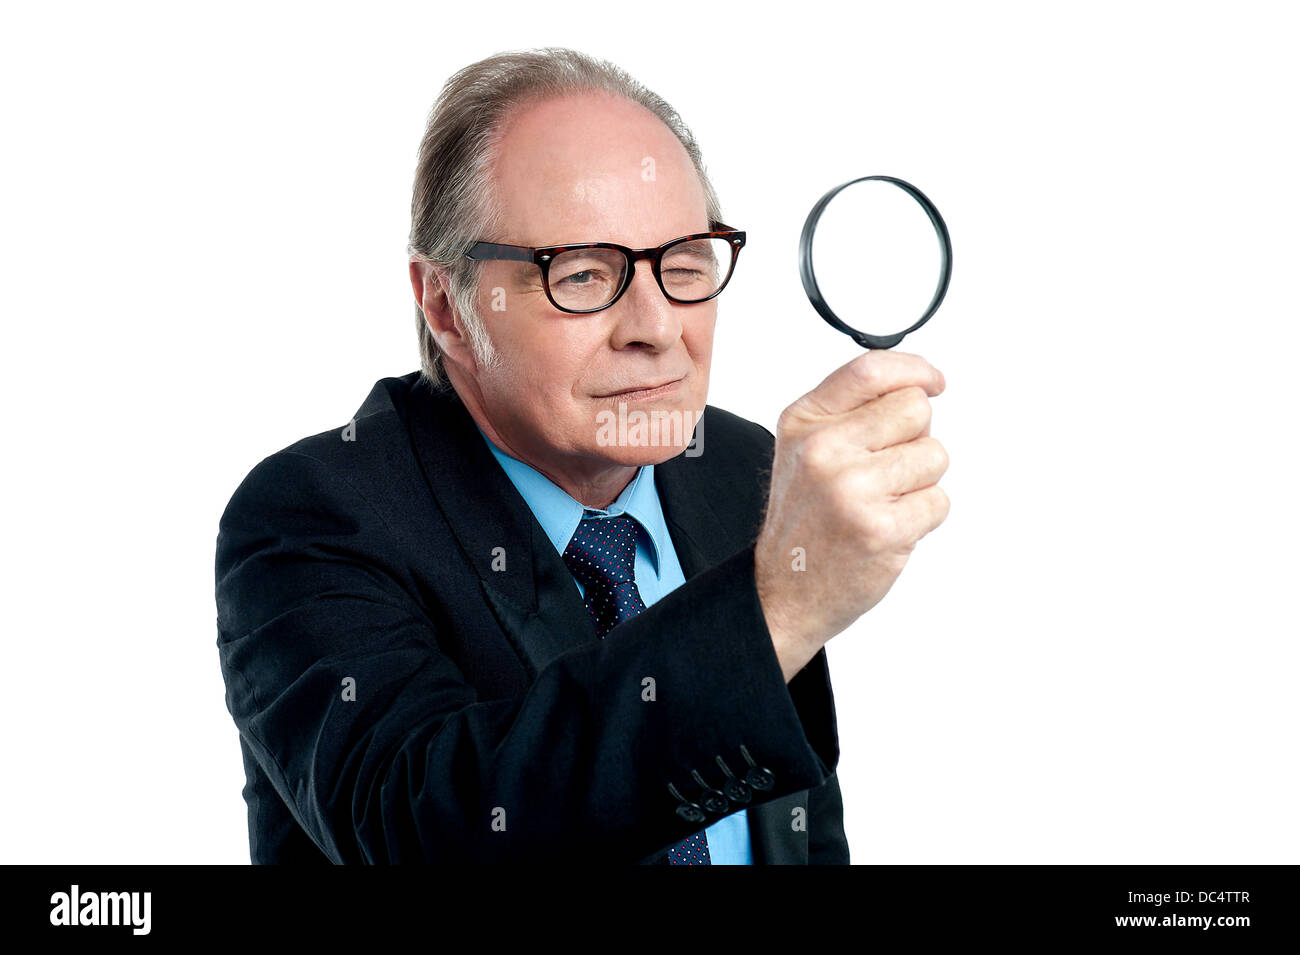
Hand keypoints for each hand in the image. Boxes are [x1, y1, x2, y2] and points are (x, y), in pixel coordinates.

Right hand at [755, 350, 949, 681]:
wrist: (785, 590)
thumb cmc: (804, 520)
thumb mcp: (805, 449)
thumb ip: (850, 411)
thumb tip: (916, 385)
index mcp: (804, 423)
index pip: (870, 370)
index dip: (913, 369)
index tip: (933, 381)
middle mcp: (824, 449)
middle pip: (915, 409)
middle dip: (914, 438)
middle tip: (884, 471)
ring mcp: (852, 489)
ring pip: (934, 455)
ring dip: (920, 481)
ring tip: (882, 502)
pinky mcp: (882, 528)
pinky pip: (938, 500)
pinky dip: (922, 517)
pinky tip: (888, 526)